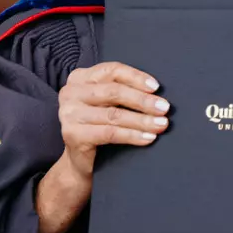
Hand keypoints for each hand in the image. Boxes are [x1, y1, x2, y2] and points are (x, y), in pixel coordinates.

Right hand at [57, 61, 169, 181]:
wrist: (80, 160)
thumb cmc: (98, 125)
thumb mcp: (106, 102)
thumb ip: (122, 91)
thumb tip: (155, 91)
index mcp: (79, 77)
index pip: (111, 71)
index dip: (136, 77)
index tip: (156, 87)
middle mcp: (70, 92)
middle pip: (113, 92)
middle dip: (143, 100)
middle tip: (164, 108)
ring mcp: (69, 114)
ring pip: (114, 114)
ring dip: (142, 120)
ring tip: (161, 124)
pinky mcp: (72, 134)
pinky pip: (109, 133)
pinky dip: (132, 135)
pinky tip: (148, 138)